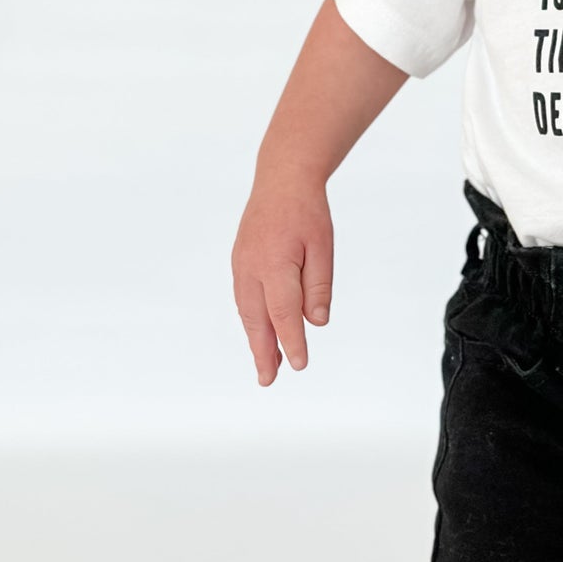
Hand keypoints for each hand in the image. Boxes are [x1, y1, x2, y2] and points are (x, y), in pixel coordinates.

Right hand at [231, 172, 333, 385]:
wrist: (282, 181)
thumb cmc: (307, 213)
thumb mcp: (323, 247)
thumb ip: (318, 287)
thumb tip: (316, 323)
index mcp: (275, 263)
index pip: (284, 312)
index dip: (292, 341)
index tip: (300, 364)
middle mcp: (251, 268)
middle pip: (258, 319)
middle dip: (263, 352)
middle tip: (268, 380)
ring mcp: (241, 265)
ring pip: (247, 311)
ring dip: (256, 339)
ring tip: (266, 364)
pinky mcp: (239, 262)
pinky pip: (244, 298)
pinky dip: (252, 319)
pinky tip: (261, 333)